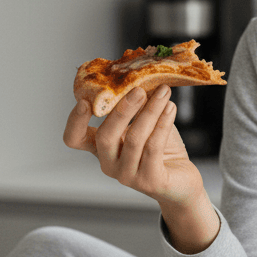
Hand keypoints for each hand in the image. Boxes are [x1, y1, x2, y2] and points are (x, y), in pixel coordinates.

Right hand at [63, 86, 202, 207]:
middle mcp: (109, 164)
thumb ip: (135, 105)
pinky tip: (171, 108)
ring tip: (164, 92)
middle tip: (139, 89)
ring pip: (134, 139)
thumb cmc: (160, 149)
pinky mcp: (149, 181)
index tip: (85, 100)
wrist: (182, 179)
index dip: (74, 121)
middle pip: (105, 137)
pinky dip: (162, 124)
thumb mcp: (143, 123)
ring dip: (150, 111)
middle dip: (122, 110)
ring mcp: (127, 175)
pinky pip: (153, 148)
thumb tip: (135, 76)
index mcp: (100, 148)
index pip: (74, 139)